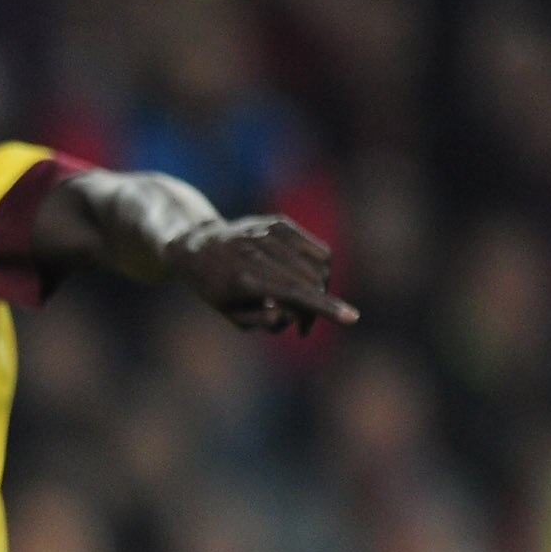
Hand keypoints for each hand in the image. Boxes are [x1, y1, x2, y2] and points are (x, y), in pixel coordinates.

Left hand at [171, 216, 357, 333]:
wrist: (198, 246)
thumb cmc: (216, 289)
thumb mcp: (231, 315)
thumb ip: (262, 321)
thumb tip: (291, 314)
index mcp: (244, 279)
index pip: (295, 293)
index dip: (325, 307)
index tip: (352, 318)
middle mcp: (258, 252)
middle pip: (311, 281)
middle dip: (317, 308)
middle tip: (303, 327)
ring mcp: (270, 234)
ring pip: (320, 264)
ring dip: (320, 290)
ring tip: (301, 305)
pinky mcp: (280, 223)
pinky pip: (317, 249)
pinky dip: (320, 269)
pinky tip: (303, 280)